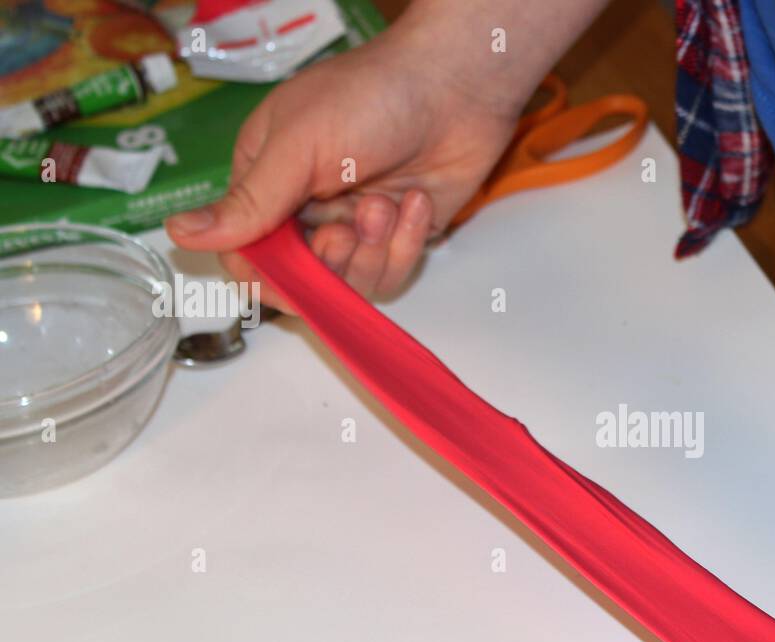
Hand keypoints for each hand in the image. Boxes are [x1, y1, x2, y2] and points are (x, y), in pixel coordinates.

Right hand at [165, 10, 521, 306]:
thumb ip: (249, 201)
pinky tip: (415, 202)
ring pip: (349, 282)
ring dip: (371, 249)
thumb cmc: (371, 97)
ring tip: (386, 202)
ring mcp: (355, 224)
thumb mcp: (299, 146)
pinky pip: (390, 272)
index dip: (265, 276)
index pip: (246, 253)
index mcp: (266, 178)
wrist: (457, 86)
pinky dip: (405, 244)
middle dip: (327, 262)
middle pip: (300, 277)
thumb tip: (177, 233)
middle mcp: (307, 208)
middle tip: (347, 228)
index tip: (291, 277)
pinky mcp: (399, 236)